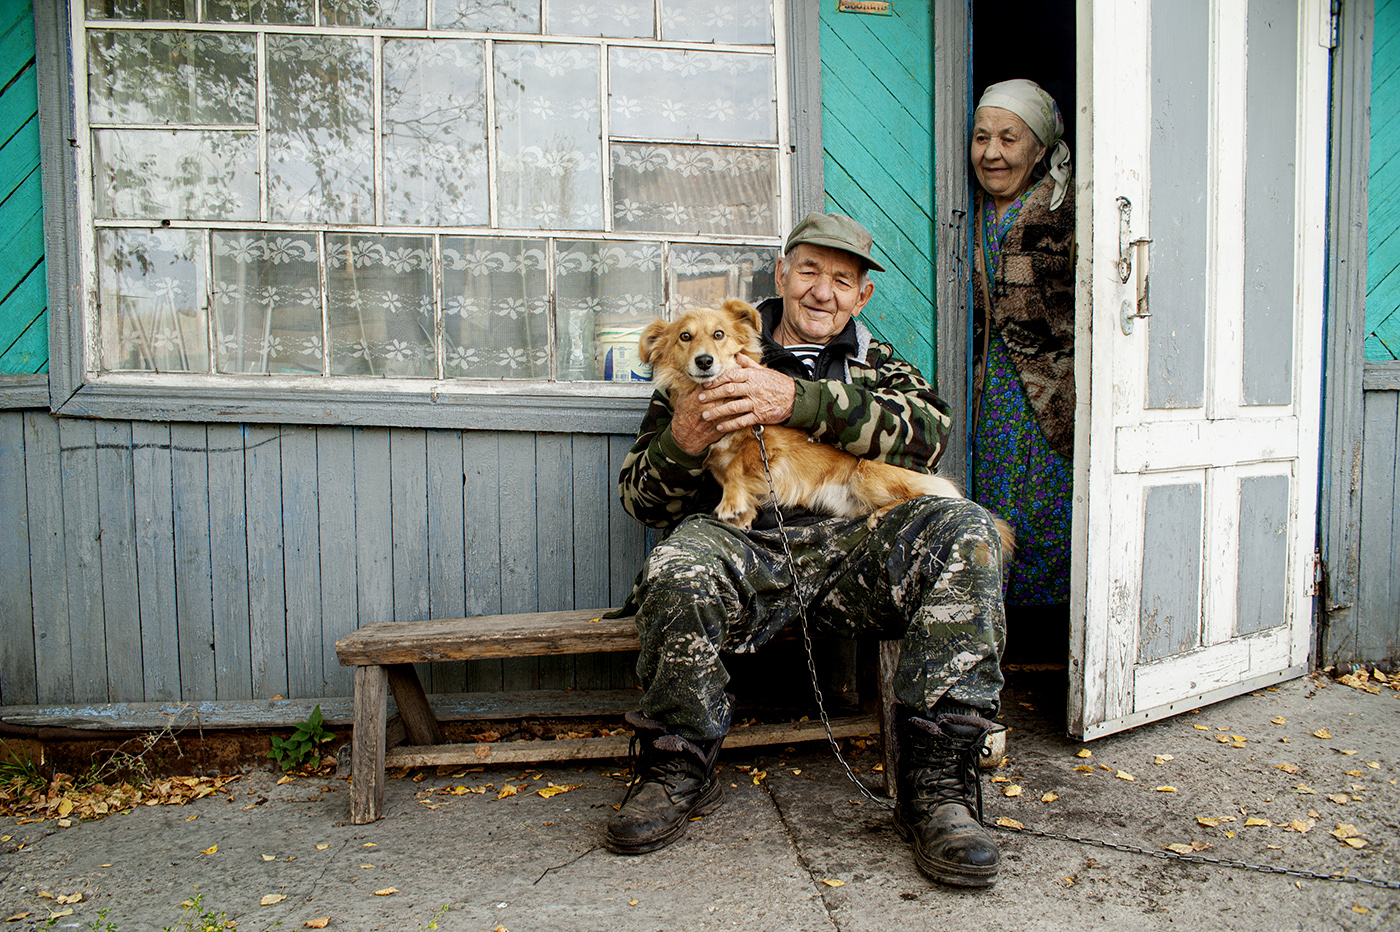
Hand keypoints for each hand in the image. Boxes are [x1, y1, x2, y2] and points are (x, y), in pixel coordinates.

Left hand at [669, 355, 797, 456]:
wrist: (795, 398)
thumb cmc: (778, 384)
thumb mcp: (764, 370)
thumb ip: (748, 364)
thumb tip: (737, 355)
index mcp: (752, 376)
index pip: (730, 376)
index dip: (716, 380)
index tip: (705, 384)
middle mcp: (753, 388)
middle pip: (728, 390)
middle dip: (712, 395)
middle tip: (700, 399)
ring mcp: (756, 402)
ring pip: (733, 407)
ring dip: (717, 411)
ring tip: (705, 415)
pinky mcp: (760, 415)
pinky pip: (742, 420)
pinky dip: (730, 424)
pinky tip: (720, 427)